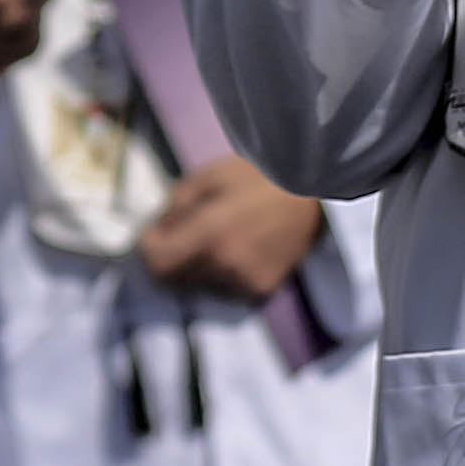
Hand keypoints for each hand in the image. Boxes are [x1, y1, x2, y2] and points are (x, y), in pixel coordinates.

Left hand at [139, 155, 327, 302]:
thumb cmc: (260, 176)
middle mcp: (224, 265)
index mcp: (209, 234)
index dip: (150, 247)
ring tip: (216, 238)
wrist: (314, 193)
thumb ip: (177, 204)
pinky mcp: (261, 290)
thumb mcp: (211, 175)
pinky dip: (222, 274)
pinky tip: (239, 249)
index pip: (157, 263)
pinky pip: (226, 288)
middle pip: (175, 278)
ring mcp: (244, 281)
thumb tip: (158, 229)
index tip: (155, 233)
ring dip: (197, 267)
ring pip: (200, 284)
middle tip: (183, 233)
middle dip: (171, 257)